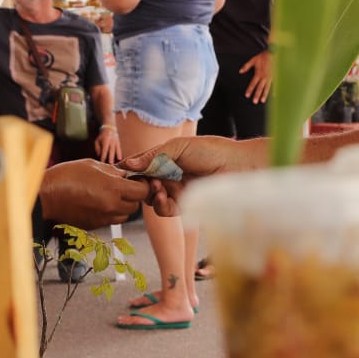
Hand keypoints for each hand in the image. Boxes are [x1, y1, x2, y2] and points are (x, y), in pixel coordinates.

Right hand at [38, 159, 149, 228]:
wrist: (46, 196)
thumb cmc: (66, 176)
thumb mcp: (92, 165)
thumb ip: (112, 170)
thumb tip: (124, 174)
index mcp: (113, 188)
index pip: (142, 191)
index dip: (141, 184)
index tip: (135, 179)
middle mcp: (111, 206)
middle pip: (135, 205)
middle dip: (132, 196)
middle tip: (123, 186)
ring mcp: (103, 218)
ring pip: (124, 215)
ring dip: (122, 206)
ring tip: (110, 195)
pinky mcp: (94, 226)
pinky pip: (110, 220)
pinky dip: (110, 213)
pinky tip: (98, 203)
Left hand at [94, 125, 120, 163]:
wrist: (109, 128)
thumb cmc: (102, 136)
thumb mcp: (97, 140)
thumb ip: (97, 148)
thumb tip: (99, 155)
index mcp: (105, 141)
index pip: (104, 150)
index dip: (103, 156)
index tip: (102, 162)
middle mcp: (111, 141)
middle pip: (111, 151)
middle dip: (111, 157)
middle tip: (110, 164)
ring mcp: (115, 142)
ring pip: (116, 150)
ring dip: (116, 156)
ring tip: (116, 162)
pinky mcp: (118, 142)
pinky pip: (119, 149)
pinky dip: (119, 153)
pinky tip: (120, 158)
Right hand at [120, 136, 264, 216]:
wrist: (237, 167)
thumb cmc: (211, 151)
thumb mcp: (179, 147)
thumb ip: (154, 156)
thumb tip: (128, 164)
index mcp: (166, 158)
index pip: (142, 164)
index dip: (131, 169)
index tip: (122, 172)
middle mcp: (169, 175)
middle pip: (143, 184)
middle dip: (140, 183)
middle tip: (145, 181)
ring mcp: (176, 191)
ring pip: (151, 198)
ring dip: (149, 194)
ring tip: (157, 188)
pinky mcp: (184, 205)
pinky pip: (164, 210)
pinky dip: (159, 205)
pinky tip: (162, 197)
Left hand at [240, 50, 271, 103]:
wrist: (273, 53)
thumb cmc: (263, 56)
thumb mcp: (253, 60)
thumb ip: (246, 66)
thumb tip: (240, 71)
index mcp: (258, 73)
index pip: (253, 84)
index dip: (250, 90)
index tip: (247, 95)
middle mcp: (264, 77)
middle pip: (259, 88)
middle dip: (257, 95)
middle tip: (254, 101)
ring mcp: (270, 78)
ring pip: (266, 88)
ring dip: (264, 95)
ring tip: (262, 101)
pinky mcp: (274, 77)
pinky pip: (274, 85)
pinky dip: (274, 91)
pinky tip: (273, 96)